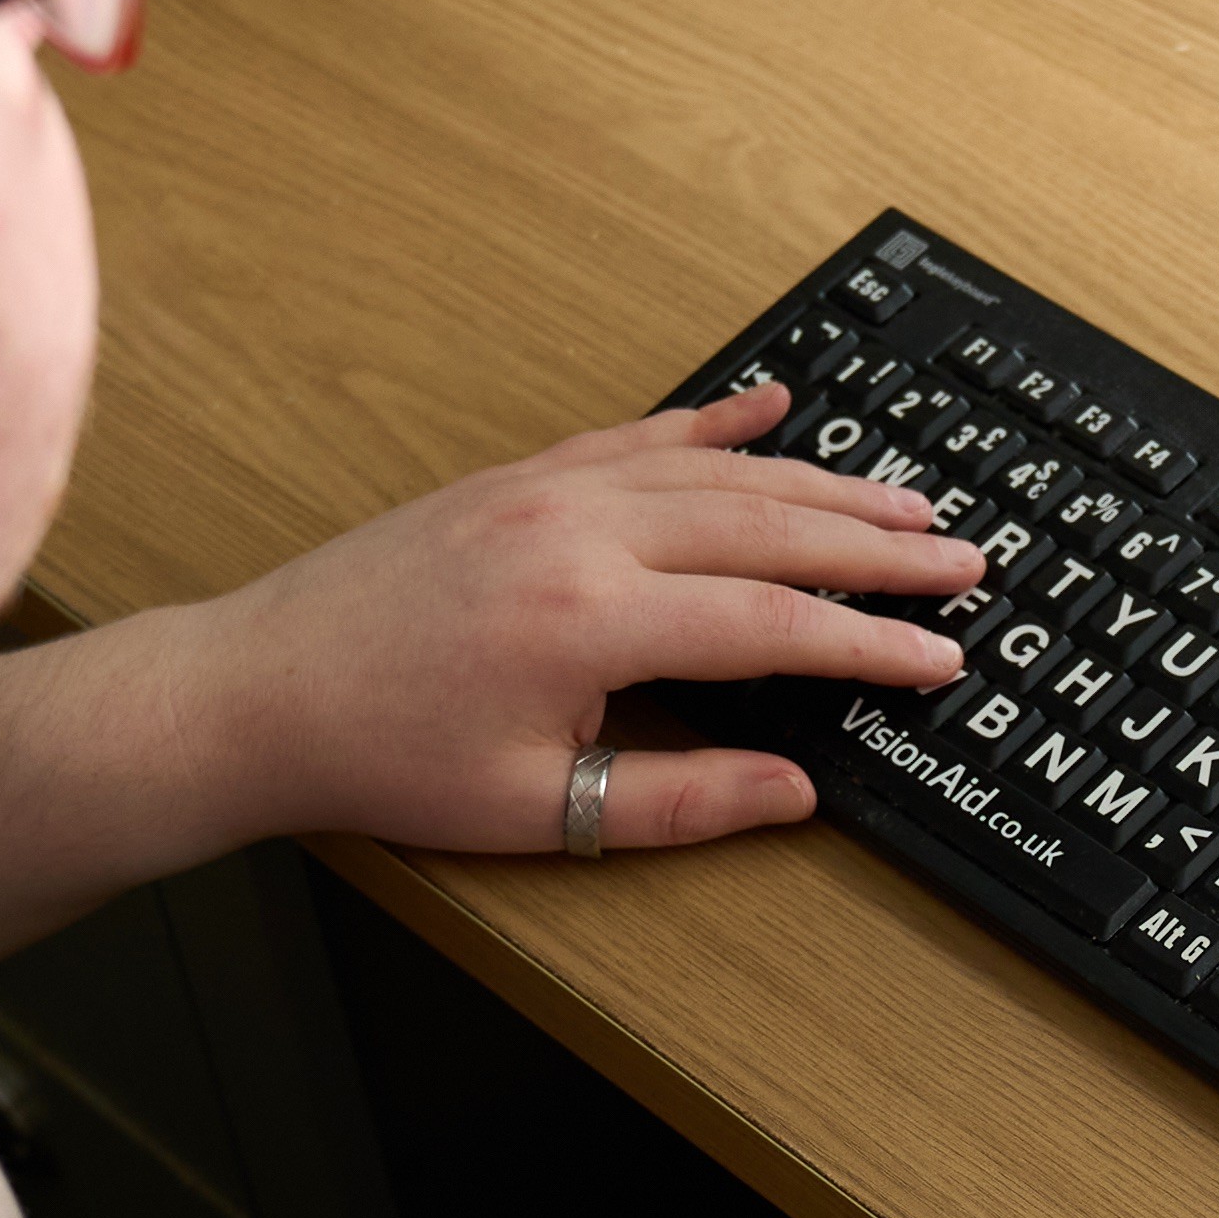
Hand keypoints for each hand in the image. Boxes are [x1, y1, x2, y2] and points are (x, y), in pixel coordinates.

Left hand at [171, 380, 976, 854]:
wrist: (258, 690)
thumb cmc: (383, 756)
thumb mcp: (537, 808)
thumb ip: (678, 799)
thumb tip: (795, 792)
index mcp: (591, 619)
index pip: (775, 626)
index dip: (871, 644)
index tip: (940, 656)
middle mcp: (580, 531)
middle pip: (769, 527)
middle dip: (877, 546)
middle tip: (961, 559)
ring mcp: (549, 487)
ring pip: (719, 470)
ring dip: (822, 483)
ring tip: (903, 501)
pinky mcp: (519, 474)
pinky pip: (643, 433)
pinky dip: (717, 421)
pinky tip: (775, 409)